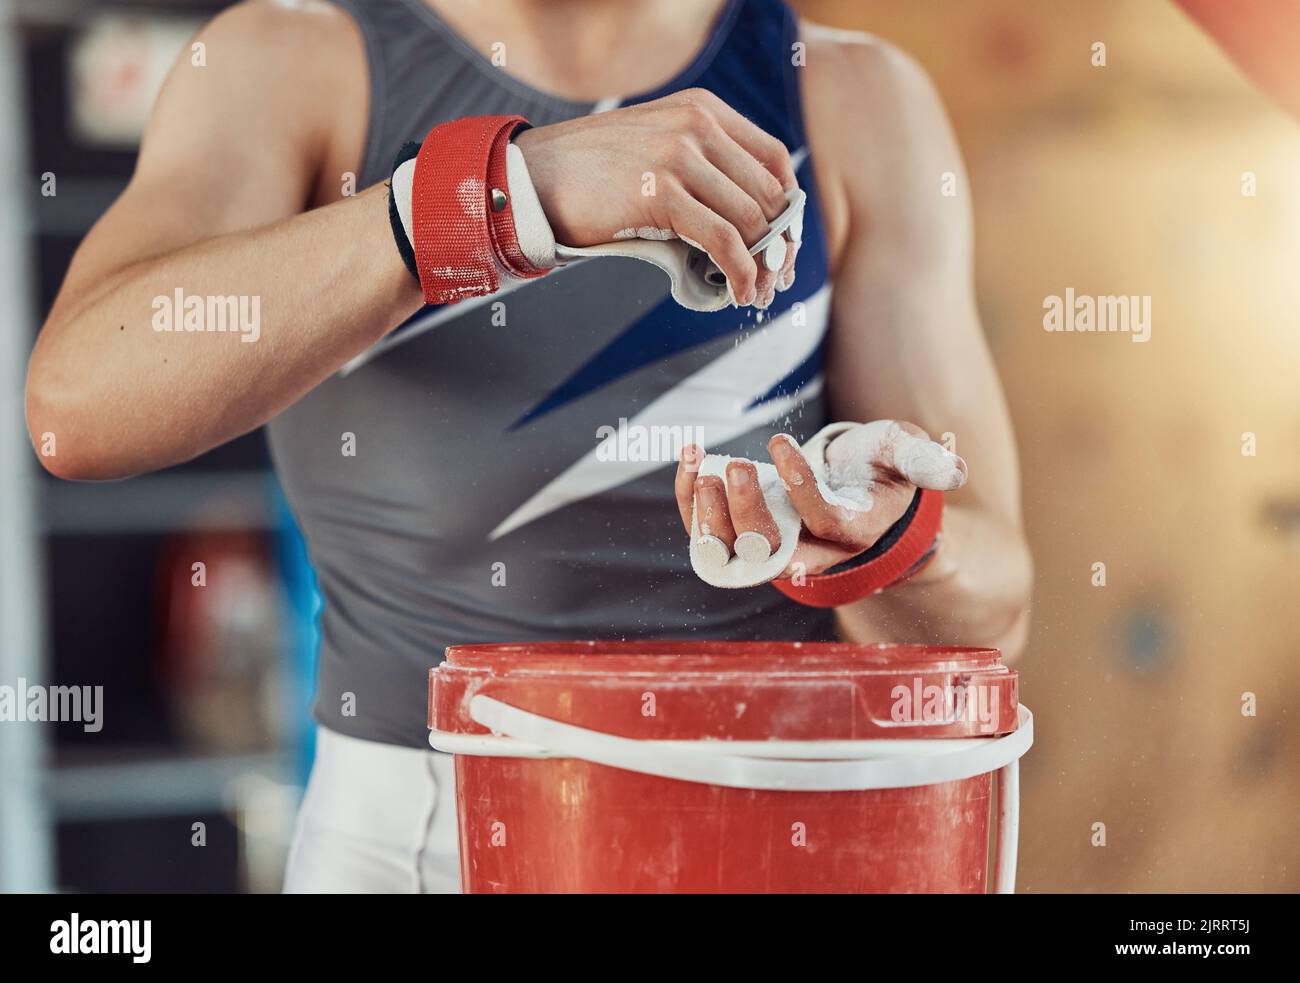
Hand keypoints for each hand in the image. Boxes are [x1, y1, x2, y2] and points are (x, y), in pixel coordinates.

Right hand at [513, 88, 798, 306]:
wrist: (532, 177)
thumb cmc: (591, 173)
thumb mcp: (655, 146)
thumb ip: (700, 163)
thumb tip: (749, 216)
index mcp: (702, 109)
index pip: (774, 159)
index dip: (787, 208)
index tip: (781, 244)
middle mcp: (697, 125)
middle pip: (768, 194)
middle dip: (777, 245)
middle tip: (774, 280)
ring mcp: (679, 155)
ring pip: (750, 220)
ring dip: (761, 266)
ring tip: (756, 294)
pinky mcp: (662, 193)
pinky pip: (724, 240)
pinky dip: (740, 273)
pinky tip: (739, 293)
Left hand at [673, 421, 967, 577]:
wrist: (853, 487)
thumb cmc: (881, 466)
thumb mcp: (905, 454)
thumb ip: (922, 460)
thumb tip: (955, 471)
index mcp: (855, 532)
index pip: (824, 521)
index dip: (800, 487)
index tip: (780, 441)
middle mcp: (813, 551)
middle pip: (774, 551)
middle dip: (746, 514)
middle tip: (733, 467)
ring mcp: (775, 548)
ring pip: (735, 552)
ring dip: (708, 515)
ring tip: (700, 464)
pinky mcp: (745, 537)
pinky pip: (711, 533)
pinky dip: (694, 502)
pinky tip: (689, 459)